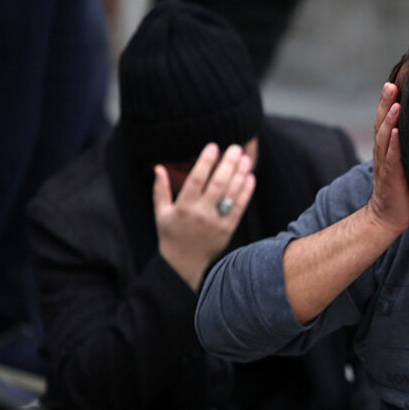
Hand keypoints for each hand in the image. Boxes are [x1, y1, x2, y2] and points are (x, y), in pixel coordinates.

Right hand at [154, 143, 255, 290]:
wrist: (183, 263)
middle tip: (235, 147)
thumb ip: (160, 189)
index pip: (196, 179)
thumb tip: (158, 167)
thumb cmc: (171, 234)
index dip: (205, 162)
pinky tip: (250, 178)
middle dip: (228, 164)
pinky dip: (246, 192)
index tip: (213, 146)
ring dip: (240, 174)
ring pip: (231, 194)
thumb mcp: (160, 213)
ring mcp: (216, 222)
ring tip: (245, 158)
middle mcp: (201, 213)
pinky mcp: (227, 229)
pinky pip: (239, 208)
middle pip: (218, 184)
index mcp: (184, 207)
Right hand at [364, 82, 408, 235]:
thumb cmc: (401, 189)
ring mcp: (385, 165)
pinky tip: (397, 132)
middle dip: (385, 103)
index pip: (386, 119)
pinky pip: (391, 159)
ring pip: (384, 137)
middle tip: (391, 84)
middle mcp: (383, 152)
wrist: (387, 217)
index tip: (395, 80)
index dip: (388, 101)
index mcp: (387, 147)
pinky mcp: (391, 178)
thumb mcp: (407, 163)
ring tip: (395, 103)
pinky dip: (393, 145)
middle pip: (381, 122)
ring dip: (389, 119)